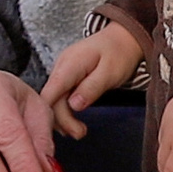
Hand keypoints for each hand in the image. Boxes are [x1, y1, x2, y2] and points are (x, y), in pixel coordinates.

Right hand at [38, 23, 141, 140]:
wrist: (124, 37)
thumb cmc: (119, 53)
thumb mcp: (110, 72)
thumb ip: (91, 88)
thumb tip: (74, 106)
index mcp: (69, 65)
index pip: (49, 94)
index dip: (50, 115)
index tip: (67, 131)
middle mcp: (60, 67)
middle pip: (51, 99)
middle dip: (62, 120)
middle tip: (80, 134)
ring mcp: (62, 71)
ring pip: (54, 99)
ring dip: (64, 118)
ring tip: (79, 131)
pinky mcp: (67, 76)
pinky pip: (60, 96)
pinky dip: (65, 110)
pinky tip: (74, 120)